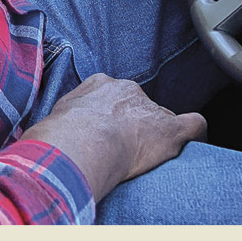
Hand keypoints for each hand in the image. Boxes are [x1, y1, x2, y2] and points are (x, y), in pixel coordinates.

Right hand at [21, 73, 206, 202]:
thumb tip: (44, 139)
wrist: (82, 141)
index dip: (115, 116)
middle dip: (138, 123)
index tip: (110, 132)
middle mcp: (127, 91)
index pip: (115, 96)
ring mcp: (150, 108)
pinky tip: (197, 143)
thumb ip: (62, 120)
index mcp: (100, 85)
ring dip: (159, 134)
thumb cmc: (61, 135)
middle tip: (129, 147)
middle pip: (140, 105)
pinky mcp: (170, 129)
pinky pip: (193, 125)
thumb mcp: (56, 119)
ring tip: (154, 155)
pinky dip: (196, 134)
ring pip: (163, 118)